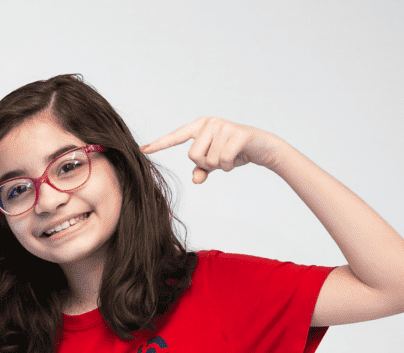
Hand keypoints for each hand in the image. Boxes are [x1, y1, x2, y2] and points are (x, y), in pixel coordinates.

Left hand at [140, 116, 281, 183]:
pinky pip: (223, 161)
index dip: (159, 145)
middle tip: (220, 158)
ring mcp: (223, 126)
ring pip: (209, 160)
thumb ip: (201, 169)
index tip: (142, 150)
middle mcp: (209, 122)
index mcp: (199, 126)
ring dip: (220, 165)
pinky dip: (229, 166)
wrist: (261, 147)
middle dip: (206, 164)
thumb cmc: (233, 152)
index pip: (175, 137)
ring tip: (230, 156)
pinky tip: (237, 159)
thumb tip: (195, 179)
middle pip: (193, 156)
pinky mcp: (237, 133)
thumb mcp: (214, 162)